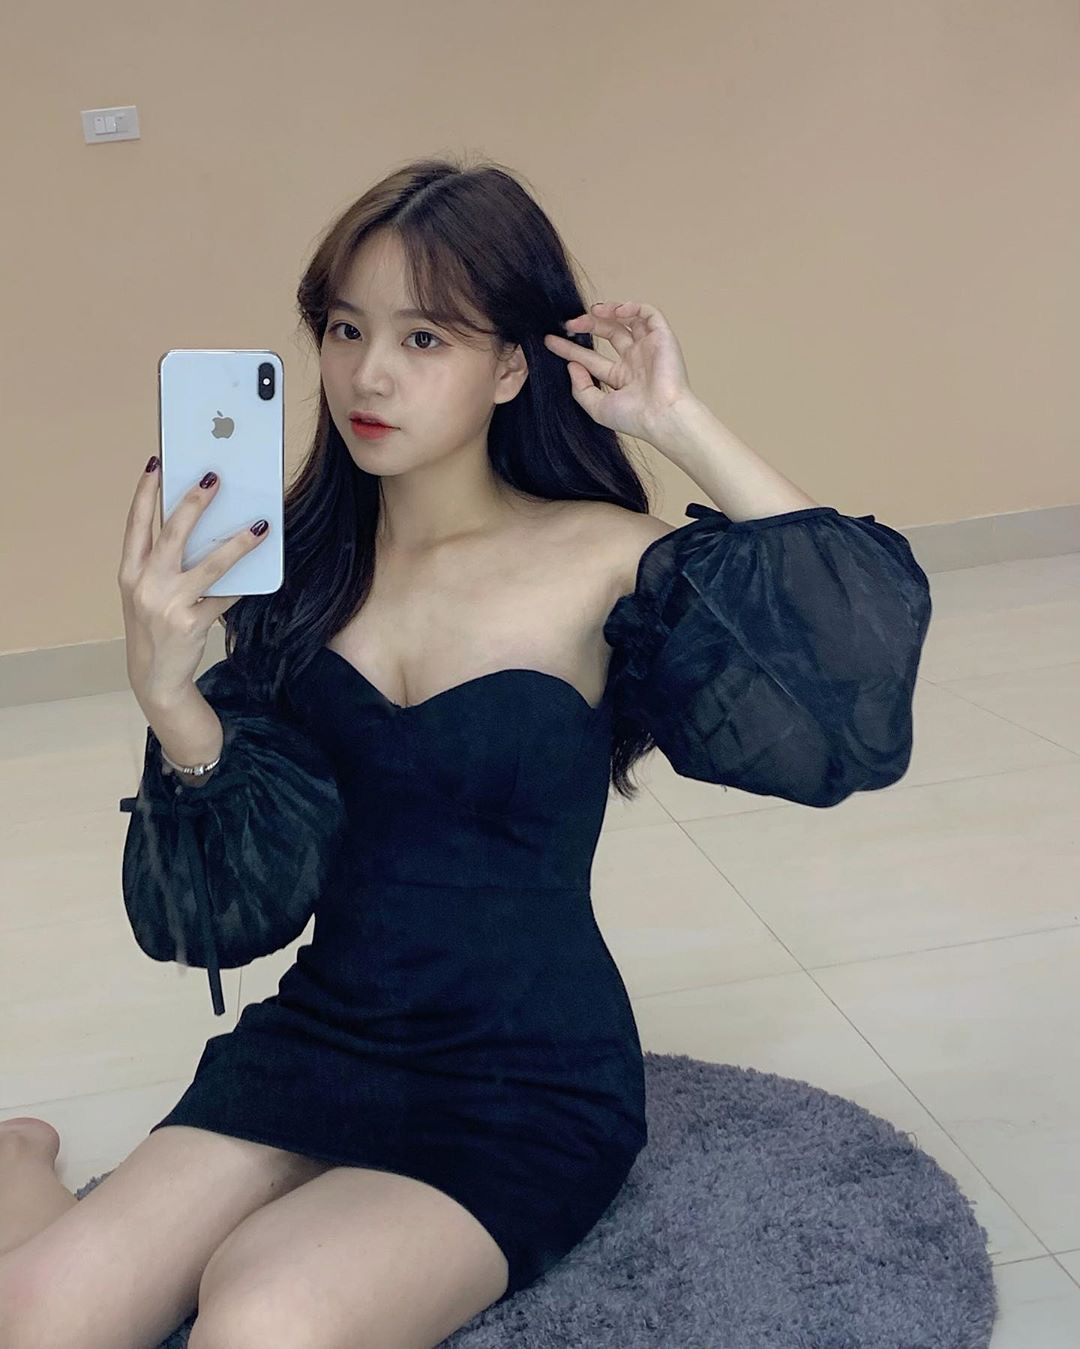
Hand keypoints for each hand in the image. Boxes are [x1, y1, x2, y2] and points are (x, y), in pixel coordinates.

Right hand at [117, 459, 268, 706]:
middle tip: (213, 477)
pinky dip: (243, 583)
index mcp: (129, 572)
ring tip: (260, 524)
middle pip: (171, 534)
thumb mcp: (147, 593)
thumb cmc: (155, 627)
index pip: (136, 523)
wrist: (154, 678)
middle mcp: (144, 585)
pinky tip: (261, 568)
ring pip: (208, 565)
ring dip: (237, 542)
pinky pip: (224, 596)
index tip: (156, 462)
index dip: (146, 491)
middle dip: (192, 502)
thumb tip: (202, 526)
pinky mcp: (190, 623)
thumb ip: (163, 563)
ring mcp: (167, 605)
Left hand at [543, 300, 693, 444]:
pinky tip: (617, 312)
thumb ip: (581, 388)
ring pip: (627, 318)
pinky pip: (648, 313)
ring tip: (592, 312)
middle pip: (607, 332)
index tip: (550, 340)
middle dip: (587, 324)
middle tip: (570, 324)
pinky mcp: (662, 337)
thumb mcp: (598, 407)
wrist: (663, 416)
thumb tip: (571, 366)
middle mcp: (634, 359)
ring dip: (608, 310)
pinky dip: (632, 307)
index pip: (591, 357)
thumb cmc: (635, 418)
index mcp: (621, 377)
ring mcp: (648, 347)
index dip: (570, 348)